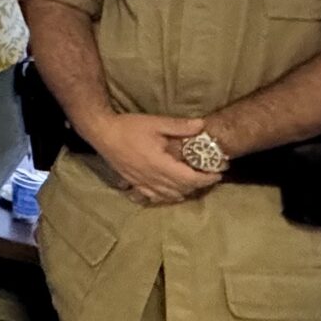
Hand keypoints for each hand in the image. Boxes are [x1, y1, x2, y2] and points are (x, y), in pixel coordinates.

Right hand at [85, 112, 221, 204]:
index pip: (189, 179)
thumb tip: (202, 125)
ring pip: (168, 196)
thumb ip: (180, 126)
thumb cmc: (129, 127)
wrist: (102, 133)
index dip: (206, 179)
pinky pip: (153, 197)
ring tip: (192, 183)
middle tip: (208, 175)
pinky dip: (165, 196)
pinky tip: (170, 191)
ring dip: (184, 192)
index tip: (218, 173)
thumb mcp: (156, 123)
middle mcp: (151, 178)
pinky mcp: (133, 183)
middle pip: (181, 190)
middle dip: (198, 185)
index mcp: (159, 164)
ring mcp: (141, 183)